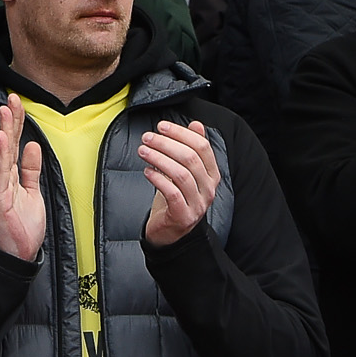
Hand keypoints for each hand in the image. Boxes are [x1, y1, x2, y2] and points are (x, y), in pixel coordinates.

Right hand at [0, 98, 47, 262]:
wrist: (17, 255)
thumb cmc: (22, 226)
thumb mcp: (32, 192)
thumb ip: (31, 169)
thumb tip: (34, 145)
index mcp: (9, 175)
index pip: (14, 143)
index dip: (16, 121)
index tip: (18, 101)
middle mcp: (0, 177)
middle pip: (6, 143)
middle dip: (10, 119)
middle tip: (12, 97)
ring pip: (2, 153)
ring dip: (4, 130)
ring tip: (5, 110)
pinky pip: (0, 172)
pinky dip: (1, 154)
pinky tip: (2, 137)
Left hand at [137, 120, 222, 246]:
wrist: (171, 232)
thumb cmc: (176, 198)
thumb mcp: (185, 171)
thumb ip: (192, 149)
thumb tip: (196, 124)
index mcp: (212, 174)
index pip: (202, 147)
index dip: (181, 133)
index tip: (162, 126)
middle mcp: (208, 189)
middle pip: (190, 158)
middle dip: (166, 144)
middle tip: (147, 137)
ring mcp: (198, 203)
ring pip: (181, 174)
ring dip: (159, 158)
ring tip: (143, 151)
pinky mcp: (183, 215)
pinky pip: (172, 193)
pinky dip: (158, 179)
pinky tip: (147, 171)